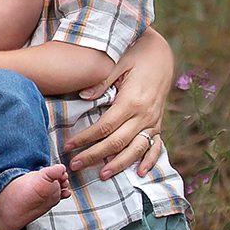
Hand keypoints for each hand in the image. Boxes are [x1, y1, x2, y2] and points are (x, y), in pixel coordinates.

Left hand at [65, 56, 168, 178]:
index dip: (85, 139)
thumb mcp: (118, 62)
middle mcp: (144, 115)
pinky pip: (156, 146)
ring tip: (102, 175)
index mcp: (130, 101)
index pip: (104, 127)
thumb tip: (82, 97)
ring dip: (119, 164)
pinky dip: (149, 161)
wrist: (161, 53)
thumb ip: (101, 81)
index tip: (68, 146)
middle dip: (95, 156)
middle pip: (116, 143)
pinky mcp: (158, 123)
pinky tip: (140, 173)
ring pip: (136, 149)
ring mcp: (153, 121)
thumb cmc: (135, 55)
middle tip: (75, 166)